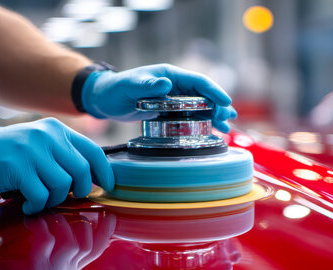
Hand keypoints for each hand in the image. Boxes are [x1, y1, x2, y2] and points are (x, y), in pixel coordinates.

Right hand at [0, 118, 113, 213]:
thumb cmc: (10, 154)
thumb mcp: (40, 144)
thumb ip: (64, 155)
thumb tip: (92, 180)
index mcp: (58, 130)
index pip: (93, 151)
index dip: (105, 172)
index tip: (107, 186)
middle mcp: (47, 136)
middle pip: (82, 171)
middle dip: (79, 190)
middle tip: (67, 197)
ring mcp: (32, 150)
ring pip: (62, 185)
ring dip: (54, 199)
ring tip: (41, 199)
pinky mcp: (17, 167)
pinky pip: (40, 195)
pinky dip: (37, 205)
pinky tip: (29, 204)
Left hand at [81, 64, 236, 132]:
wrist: (103, 99)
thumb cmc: (115, 89)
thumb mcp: (130, 86)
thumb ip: (146, 85)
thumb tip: (165, 83)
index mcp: (170, 75)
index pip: (198, 81)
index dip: (214, 91)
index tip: (225, 102)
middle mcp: (175, 86)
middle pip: (203, 95)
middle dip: (218, 106)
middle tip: (229, 118)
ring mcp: (173, 99)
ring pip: (200, 107)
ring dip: (213, 115)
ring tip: (226, 127)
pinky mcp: (168, 111)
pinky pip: (190, 117)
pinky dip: (201, 123)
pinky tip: (211, 131)